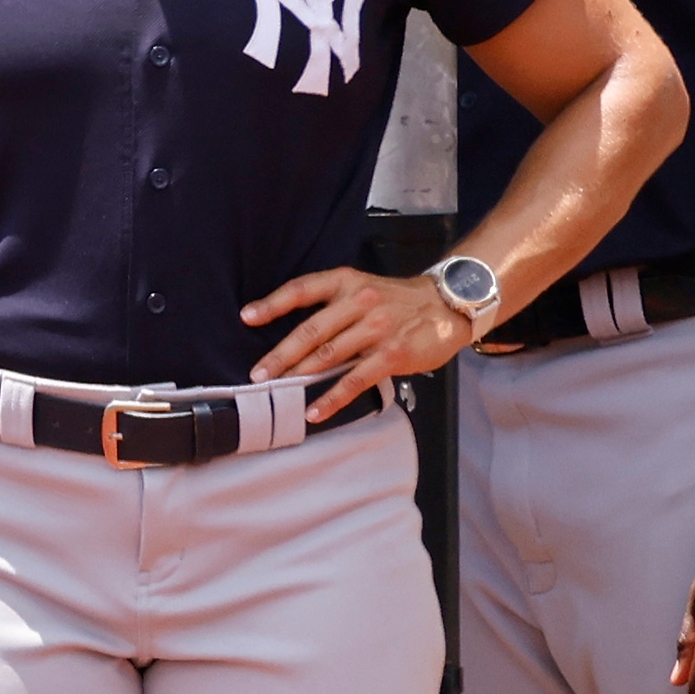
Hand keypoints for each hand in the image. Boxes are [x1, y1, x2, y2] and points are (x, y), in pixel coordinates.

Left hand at [241, 269, 472, 421]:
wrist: (447, 305)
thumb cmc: (397, 300)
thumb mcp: (362, 288)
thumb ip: (332, 305)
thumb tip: (293, 333)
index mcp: (346, 282)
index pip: (302, 289)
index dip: (273, 303)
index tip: (247, 317)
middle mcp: (359, 301)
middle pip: (310, 330)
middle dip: (280, 354)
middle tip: (257, 373)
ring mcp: (376, 329)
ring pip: (329, 355)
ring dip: (299, 375)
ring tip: (276, 390)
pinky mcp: (392, 354)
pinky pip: (355, 379)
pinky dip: (332, 397)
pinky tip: (314, 411)